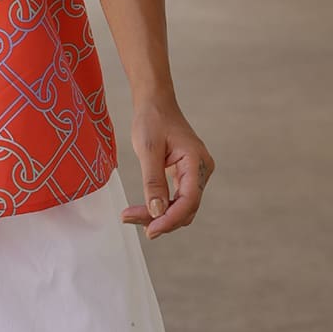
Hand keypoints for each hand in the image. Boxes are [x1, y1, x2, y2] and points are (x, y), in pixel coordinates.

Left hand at [122, 97, 213, 238]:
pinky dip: (162, 206)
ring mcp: (196, 173)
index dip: (170, 219)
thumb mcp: (148, 148)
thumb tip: (157, 212)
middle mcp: (202, 170)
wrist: (155, 102)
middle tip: (130, 218)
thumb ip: (153, 181)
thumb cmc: (152, 118)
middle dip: (161, 218)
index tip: (150, 230)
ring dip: (160, 215)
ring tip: (132, 215)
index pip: (189, 200)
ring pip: (182, 206)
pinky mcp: (187, 175)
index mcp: (196, 161)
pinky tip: (145, 209)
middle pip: (186, 207)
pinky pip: (178, 198)